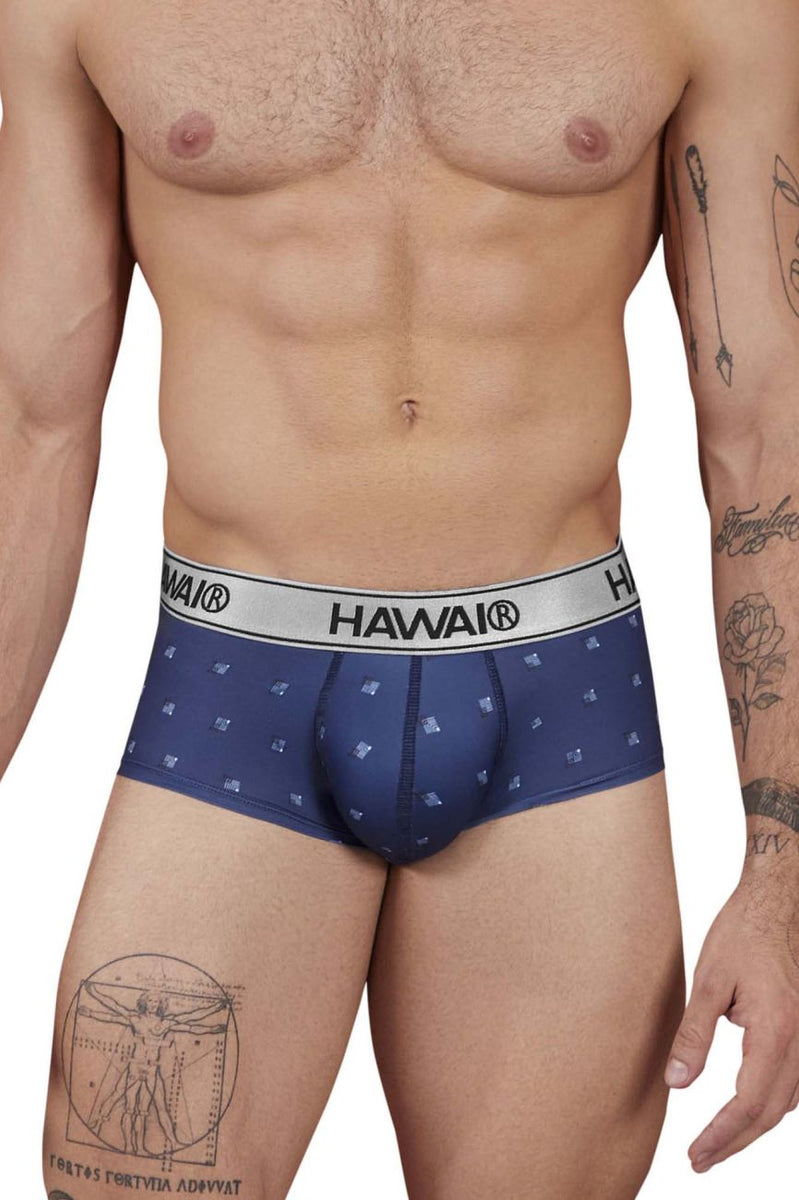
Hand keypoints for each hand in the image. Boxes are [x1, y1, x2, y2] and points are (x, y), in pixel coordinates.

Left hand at [665, 882, 798, 1171]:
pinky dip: (774, 1101)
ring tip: (720, 1140)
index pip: (749, 1102)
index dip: (723, 1135)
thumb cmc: (742, 931)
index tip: (697, 1154)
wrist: (777, 899)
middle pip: (773, 1111)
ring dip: (756, 1125)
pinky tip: (750, 1105)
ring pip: (791, 1100)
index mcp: (776, 1028)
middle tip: (702, 1159)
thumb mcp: (708, 980)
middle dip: (737, 1140)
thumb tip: (677, 1082)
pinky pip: (797, 1080)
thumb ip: (694, 1034)